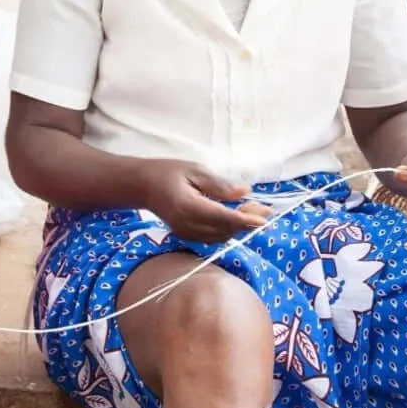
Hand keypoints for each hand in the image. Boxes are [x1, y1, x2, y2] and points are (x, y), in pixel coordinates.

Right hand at [140, 160, 271, 242]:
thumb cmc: (166, 172)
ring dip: (239, 226)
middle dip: (247, 221)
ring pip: (221, 236)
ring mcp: (185, 233)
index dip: (246, 219)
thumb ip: (219, 184)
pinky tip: (236, 216)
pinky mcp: (186, 236)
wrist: (141, 185)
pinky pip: (213, 237)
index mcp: (188, 206)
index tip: (265, 217)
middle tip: (265, 207)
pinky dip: (228, 229)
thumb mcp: (194, 170)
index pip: (222, 217)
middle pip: (225, 230)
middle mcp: (187, 225)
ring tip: (253, 210)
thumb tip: (245, 192)